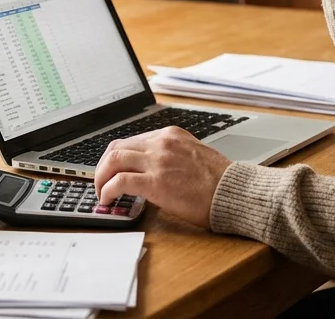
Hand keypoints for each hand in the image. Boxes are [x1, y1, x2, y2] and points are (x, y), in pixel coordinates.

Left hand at [94, 126, 231, 228]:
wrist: (234, 192)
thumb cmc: (219, 180)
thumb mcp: (192, 155)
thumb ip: (171, 156)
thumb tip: (151, 171)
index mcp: (170, 135)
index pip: (131, 141)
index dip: (116, 158)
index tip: (110, 171)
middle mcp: (162, 143)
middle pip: (116, 148)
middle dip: (102, 167)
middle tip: (101, 183)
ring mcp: (158, 161)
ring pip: (113, 160)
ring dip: (100, 178)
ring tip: (101, 193)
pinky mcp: (156, 182)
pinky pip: (120, 181)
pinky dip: (107, 190)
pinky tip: (108, 199)